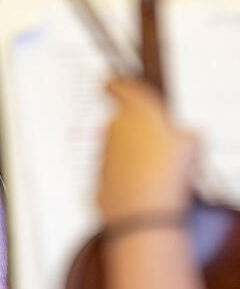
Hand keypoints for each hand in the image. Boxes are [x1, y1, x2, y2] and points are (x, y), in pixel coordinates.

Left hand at [98, 77, 196, 224]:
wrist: (142, 208)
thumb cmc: (166, 171)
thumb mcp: (190, 145)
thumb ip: (184, 133)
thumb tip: (186, 135)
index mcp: (135, 108)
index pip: (118, 85)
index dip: (115, 83)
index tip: (111, 80)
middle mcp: (114, 124)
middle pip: (123, 120)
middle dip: (138, 131)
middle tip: (160, 148)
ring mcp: (103, 148)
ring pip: (119, 146)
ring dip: (133, 155)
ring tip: (156, 173)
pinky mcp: (98, 171)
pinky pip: (115, 168)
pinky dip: (126, 174)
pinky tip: (145, 186)